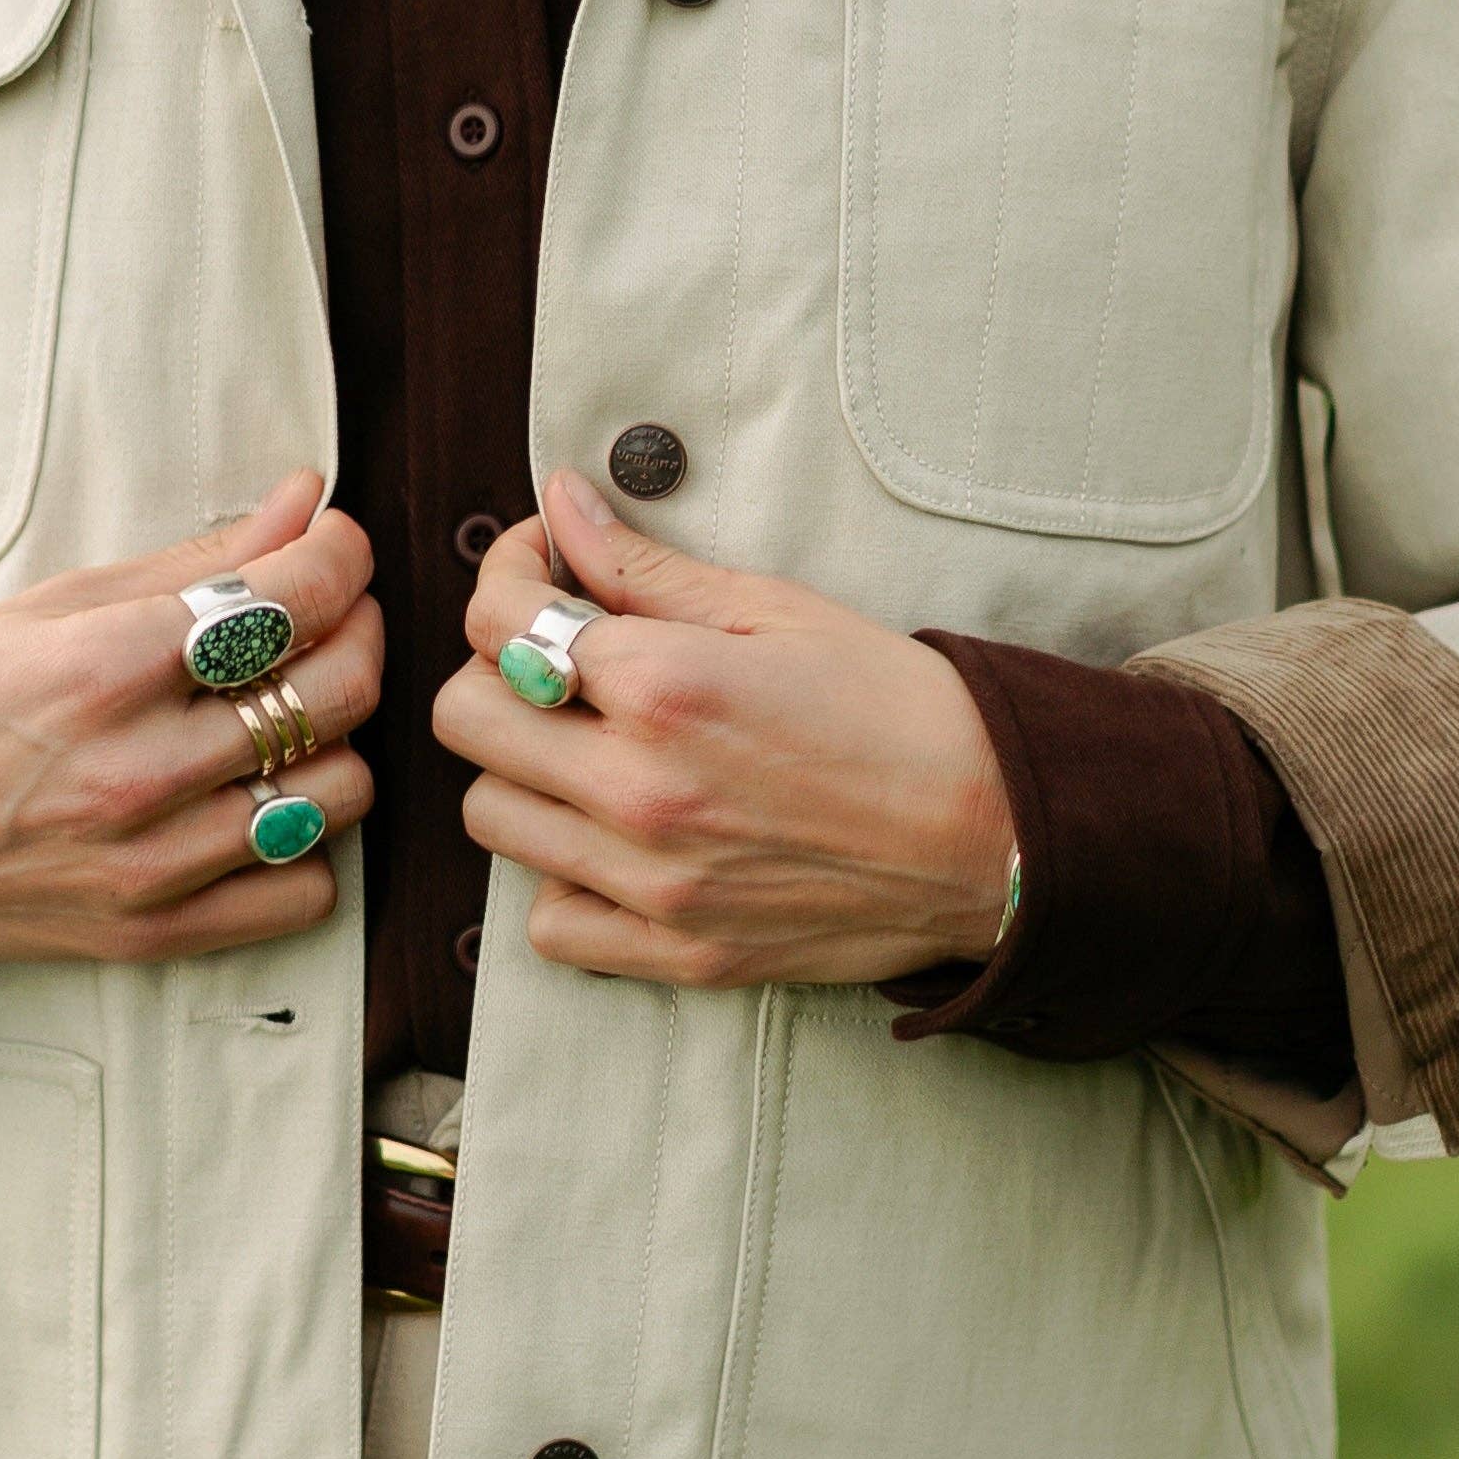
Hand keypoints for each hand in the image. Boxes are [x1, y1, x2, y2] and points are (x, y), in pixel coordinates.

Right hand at [0, 473, 379, 963]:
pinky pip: (305, 890)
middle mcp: (134, 772)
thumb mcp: (53, 605)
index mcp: (101, 669)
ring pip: (341, 790)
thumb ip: (197, 560)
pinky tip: (258, 799)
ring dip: (334, 738)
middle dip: (356, 629)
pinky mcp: (152, 934)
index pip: (293, 599)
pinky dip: (305, 840)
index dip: (340, 555)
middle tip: (326, 614)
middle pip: (338, 690)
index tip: (334, 545)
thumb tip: (304, 501)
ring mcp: (148, 865)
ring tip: (284, 710)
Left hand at [433, 469, 1015, 990]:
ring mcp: (653, 882)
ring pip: (491, 816)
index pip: (496, 619)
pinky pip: (548, 923)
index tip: (541, 566)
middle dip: (496, 669)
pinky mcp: (678, 953)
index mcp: (662, 685)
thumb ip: (643, 565)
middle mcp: (638, 788)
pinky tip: (613, 838)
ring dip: (522, 769)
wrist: (993, 832)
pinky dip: (561, 879)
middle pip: (465, 718)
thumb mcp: (773, 608)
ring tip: (589, 745)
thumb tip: (559, 505)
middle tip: (557, 657)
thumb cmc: (895, 706)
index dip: (506, 572)